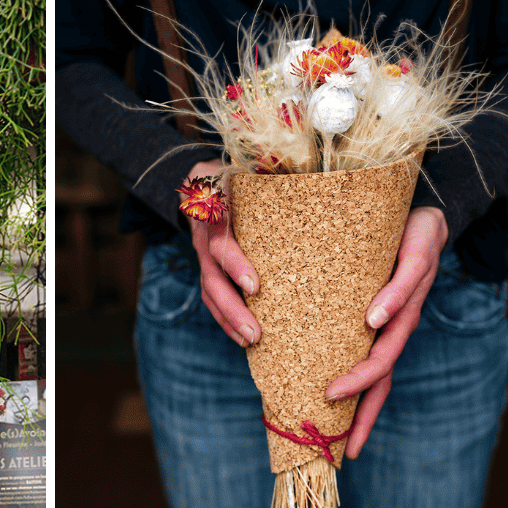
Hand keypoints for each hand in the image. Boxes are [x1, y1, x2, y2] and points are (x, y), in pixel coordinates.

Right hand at [185, 159, 259, 347]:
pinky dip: (227, 320)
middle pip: (212, 279)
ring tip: (252, 343)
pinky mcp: (210, 268)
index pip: (220, 242)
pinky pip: (213, 298)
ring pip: (210, 293)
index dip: (234, 264)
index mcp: (213, 212)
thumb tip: (307, 175)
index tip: (255, 285)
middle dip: (233, 309)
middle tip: (256, 334)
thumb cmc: (233, 171)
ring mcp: (204, 256)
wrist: (200, 179)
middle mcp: (204, 238)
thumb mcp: (241, 164)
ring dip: (229, 321)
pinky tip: (245, 338)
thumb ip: (264, 169)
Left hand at [322, 206, 448, 459]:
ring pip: (370, 377)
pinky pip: (356, 354)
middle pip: (377, 385)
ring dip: (354, 411)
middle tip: (339, 452)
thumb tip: (375, 321)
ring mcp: (384, 328)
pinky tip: (324, 393)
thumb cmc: (419, 233)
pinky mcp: (371, 318)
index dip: (357, 384)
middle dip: (359, 420)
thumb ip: (400, 286)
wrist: (425, 218)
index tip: (329, 395)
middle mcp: (391, 331)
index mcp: (401, 321)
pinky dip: (345, 377)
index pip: (380, 364)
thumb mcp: (415, 254)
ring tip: (333, 439)